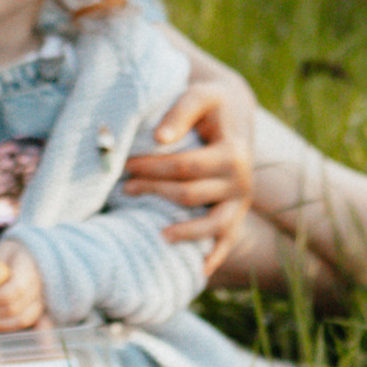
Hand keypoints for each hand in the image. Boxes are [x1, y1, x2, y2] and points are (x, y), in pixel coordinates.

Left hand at [0, 247, 49, 332]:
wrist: (28, 259)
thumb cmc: (11, 256)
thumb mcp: (2, 251)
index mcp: (29, 269)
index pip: (16, 289)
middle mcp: (38, 287)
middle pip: (16, 308)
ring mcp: (40, 301)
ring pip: (21, 320)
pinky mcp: (36, 311)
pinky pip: (23, 325)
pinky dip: (4, 327)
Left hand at [126, 81, 254, 267]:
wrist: (235, 112)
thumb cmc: (212, 103)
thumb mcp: (200, 95)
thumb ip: (180, 112)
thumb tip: (158, 137)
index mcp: (233, 153)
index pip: (185, 167)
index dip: (152, 168)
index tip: (125, 165)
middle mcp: (242, 181)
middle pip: (191, 195)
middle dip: (154, 191)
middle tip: (125, 187)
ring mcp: (241, 201)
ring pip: (213, 225)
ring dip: (185, 232)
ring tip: (159, 235)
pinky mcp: (238, 213)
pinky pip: (228, 240)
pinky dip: (215, 256)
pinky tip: (198, 271)